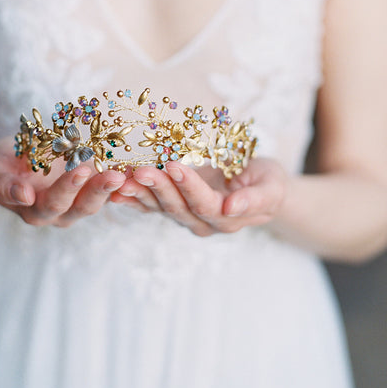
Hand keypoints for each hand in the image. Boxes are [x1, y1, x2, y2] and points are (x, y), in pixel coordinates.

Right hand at [0, 136, 125, 226]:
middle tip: (115, 175)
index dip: (68, 188)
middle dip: (99, 190)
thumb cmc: (1, 166)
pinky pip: (108, 189)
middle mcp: (59, 212)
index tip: (81, 170)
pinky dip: (122, 180)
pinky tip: (135, 167)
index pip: (55, 203)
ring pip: (99, 200)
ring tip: (129, 172)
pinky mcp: (90, 190)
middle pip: (82, 206)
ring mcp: (77, 203)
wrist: (12, 161)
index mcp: (35, 210)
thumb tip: (23, 196)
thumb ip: (4, 186)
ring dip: (115, 188)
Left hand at [109, 157, 288, 236]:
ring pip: (158, 206)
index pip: (203, 203)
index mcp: (226, 218)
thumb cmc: (269, 183)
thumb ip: (255, 200)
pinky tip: (113, 191)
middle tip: (140, 169)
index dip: (188, 186)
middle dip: (158, 187)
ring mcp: (185, 216)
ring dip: (138, 192)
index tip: (173, 165)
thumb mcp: (272, 188)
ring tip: (120, 178)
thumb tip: (232, 208)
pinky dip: (131, 198)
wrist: (261, 187)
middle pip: (176, 206)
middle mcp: (202, 222)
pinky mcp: (172, 207)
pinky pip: (148, 205)